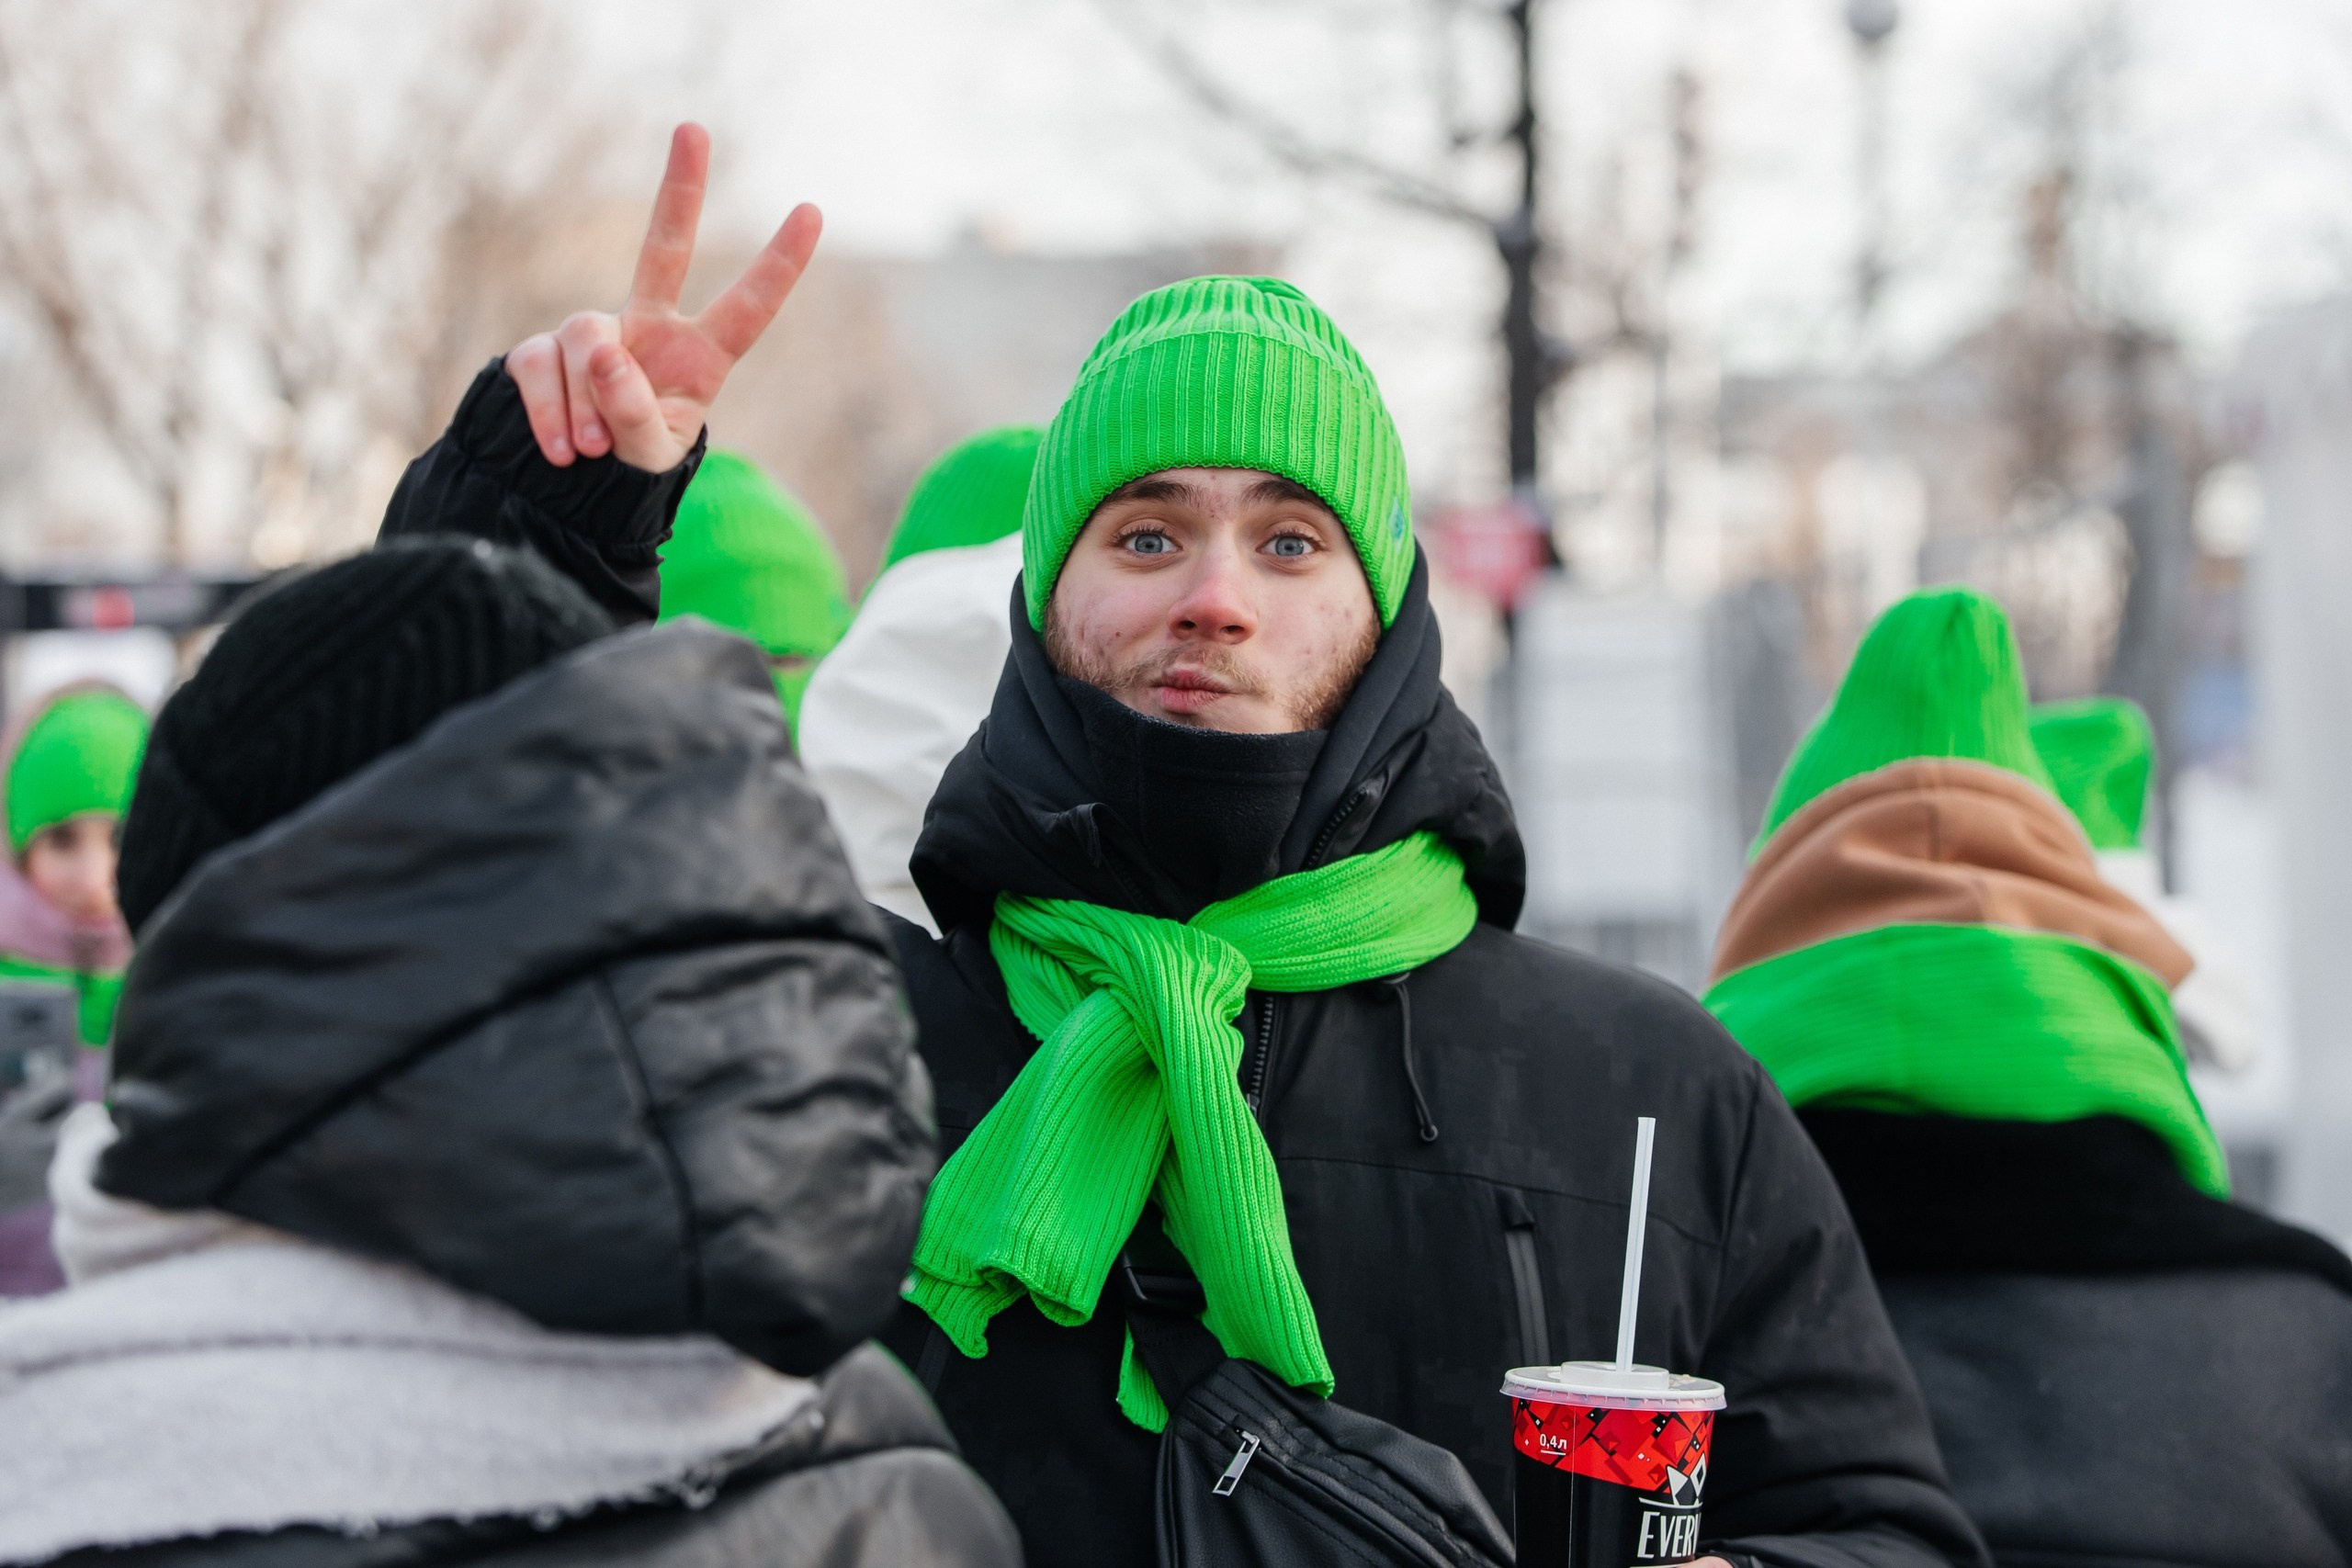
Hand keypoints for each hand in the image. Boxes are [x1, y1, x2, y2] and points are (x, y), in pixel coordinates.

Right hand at [504, 122, 821, 472]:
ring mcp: (593, 331)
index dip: (779, 265)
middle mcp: (650, 328)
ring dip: (586, 403)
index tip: (812, 211)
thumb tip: (601, 350)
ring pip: (584, 341)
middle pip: (664, 247)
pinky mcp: (541, 348)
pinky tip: (562, 451)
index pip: (748, 308)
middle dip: (680, 189)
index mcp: (700, 357)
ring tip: (591, 450)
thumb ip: (634, 414)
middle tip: (694, 127)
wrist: (572, 483)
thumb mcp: (649, 455)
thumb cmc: (631, 464)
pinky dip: (547, 414)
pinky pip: (538, 366)